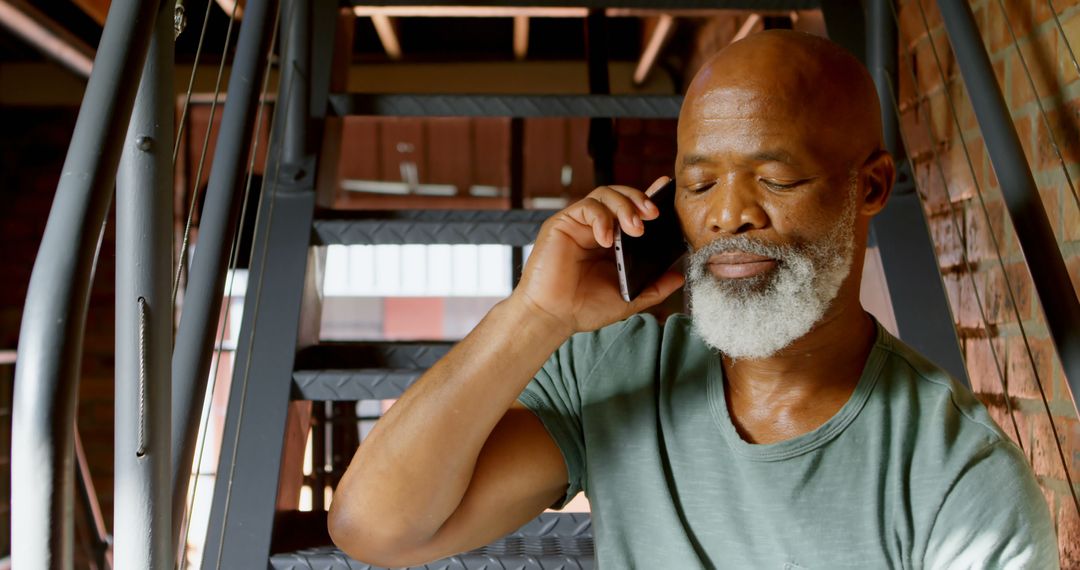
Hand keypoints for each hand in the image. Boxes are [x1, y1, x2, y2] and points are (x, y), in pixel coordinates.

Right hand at [511, 177, 685, 334]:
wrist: (553, 317)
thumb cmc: (584, 308)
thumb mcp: (628, 299)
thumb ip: (654, 287)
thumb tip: (680, 277)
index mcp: (613, 241)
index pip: (633, 210)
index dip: (649, 196)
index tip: (666, 188)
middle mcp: (597, 228)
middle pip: (621, 195)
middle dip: (640, 199)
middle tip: (653, 215)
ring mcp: (580, 224)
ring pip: (605, 194)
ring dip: (625, 206)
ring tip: (635, 229)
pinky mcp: (562, 223)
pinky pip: (586, 207)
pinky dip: (601, 218)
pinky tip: (606, 239)